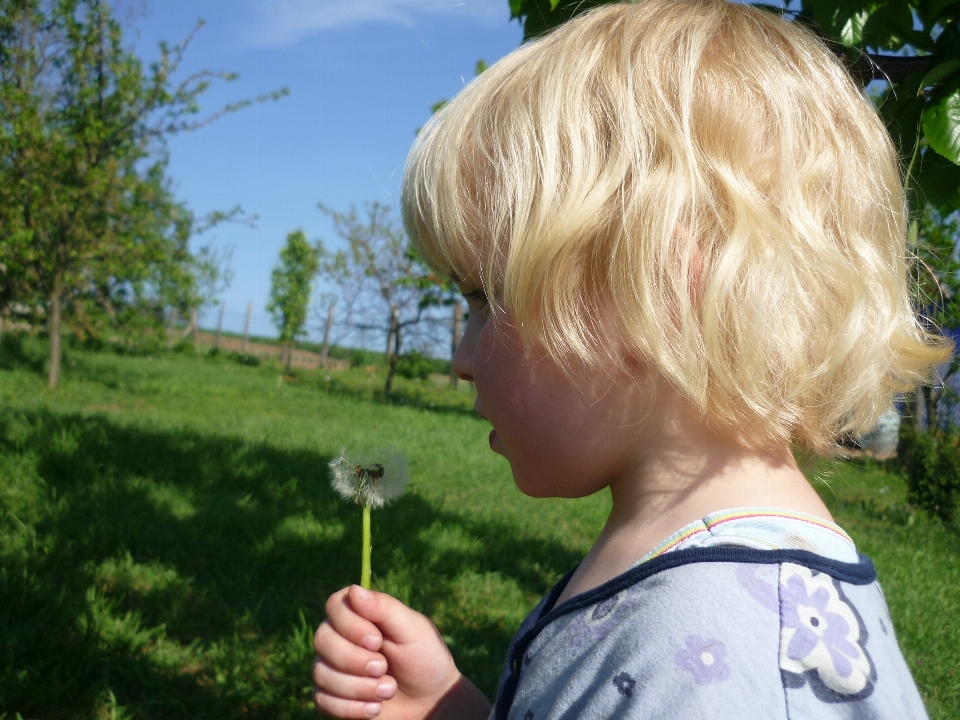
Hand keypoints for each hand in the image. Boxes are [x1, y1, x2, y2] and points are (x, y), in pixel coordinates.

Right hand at [312, 585, 490, 719]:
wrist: (431, 702)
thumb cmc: (425, 659)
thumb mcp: (413, 630)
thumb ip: (385, 608)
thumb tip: (354, 589)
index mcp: (361, 613)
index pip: (334, 606)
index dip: (350, 624)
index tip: (377, 641)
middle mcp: (341, 637)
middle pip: (322, 640)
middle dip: (354, 660)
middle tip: (384, 669)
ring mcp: (333, 667)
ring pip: (321, 673)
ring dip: (358, 687)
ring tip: (388, 690)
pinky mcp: (332, 696)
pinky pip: (322, 700)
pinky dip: (351, 708)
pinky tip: (375, 709)